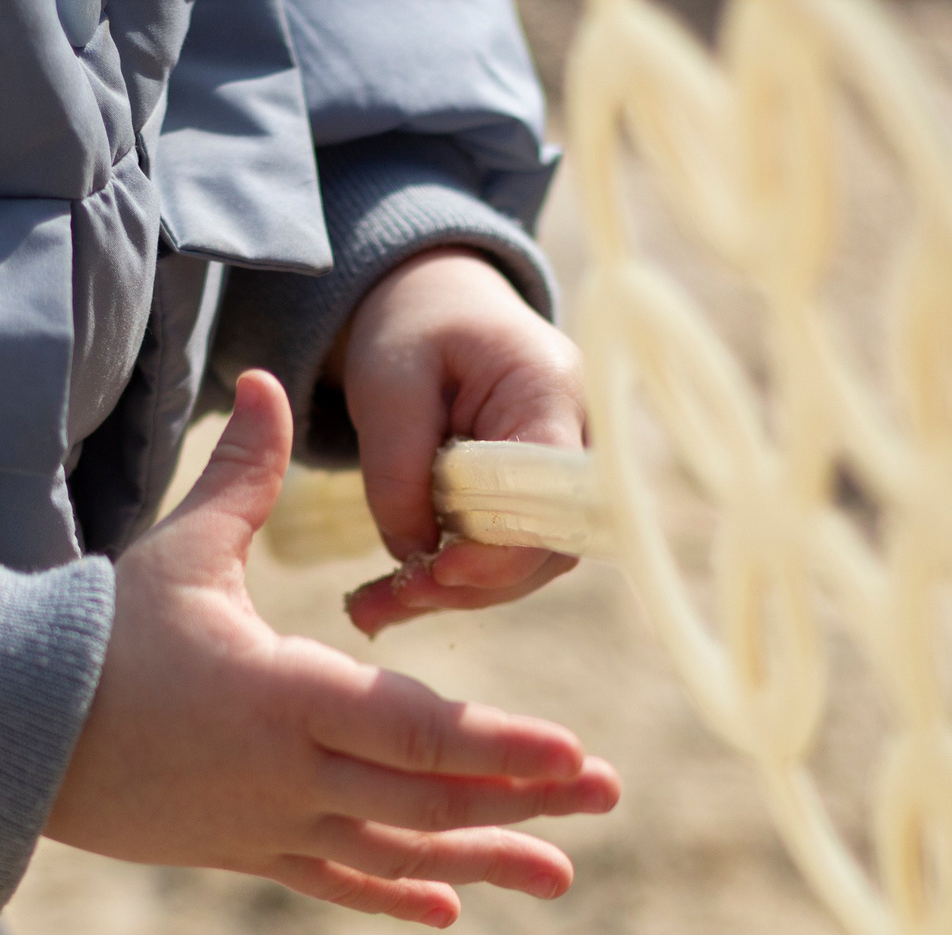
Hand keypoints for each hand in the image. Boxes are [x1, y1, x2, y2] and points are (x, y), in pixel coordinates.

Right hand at [45, 370, 619, 926]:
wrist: (12, 738)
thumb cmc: (97, 636)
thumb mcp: (176, 553)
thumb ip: (240, 474)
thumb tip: (264, 378)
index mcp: (284, 693)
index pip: (414, 726)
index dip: (502, 744)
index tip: (574, 752)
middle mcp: (291, 772)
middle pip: (428, 796)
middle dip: (525, 797)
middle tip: (608, 794)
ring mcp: (272, 822)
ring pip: (396, 851)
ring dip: (483, 860)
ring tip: (561, 875)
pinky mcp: (248, 852)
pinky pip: (337, 881)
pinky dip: (396, 893)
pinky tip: (453, 911)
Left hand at [332, 246, 585, 636]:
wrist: (434, 311)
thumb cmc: (414, 331)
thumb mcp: (387, 382)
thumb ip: (398, 467)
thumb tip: (414, 555)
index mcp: (551, 391)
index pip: (552, 496)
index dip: (502, 550)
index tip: (437, 572)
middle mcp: (578, 441)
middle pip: (544, 543)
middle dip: (468, 584)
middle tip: (388, 602)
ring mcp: (563, 480)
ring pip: (525, 564)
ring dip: (452, 594)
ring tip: (373, 606)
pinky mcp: (536, 506)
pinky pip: (503, 559)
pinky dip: (449, 582)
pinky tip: (390, 599)